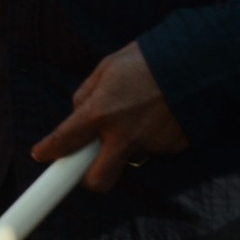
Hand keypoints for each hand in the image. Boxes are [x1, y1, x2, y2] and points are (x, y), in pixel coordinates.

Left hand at [31, 42, 187, 192]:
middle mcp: (123, 135)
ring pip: (130, 157)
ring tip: (140, 112)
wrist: (197, 60)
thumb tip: (77, 112)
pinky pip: (155, 148)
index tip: (42, 155)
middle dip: (90, 178)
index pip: (64, 142)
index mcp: (100, 113)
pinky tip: (160, 113)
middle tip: (90, 163)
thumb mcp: (106, 68)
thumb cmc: (147, 59)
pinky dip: (153, 136)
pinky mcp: (173, 147)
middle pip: (98, 180)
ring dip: (128, 144)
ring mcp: (150, 145)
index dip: (48, 152)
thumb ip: (86, 94)